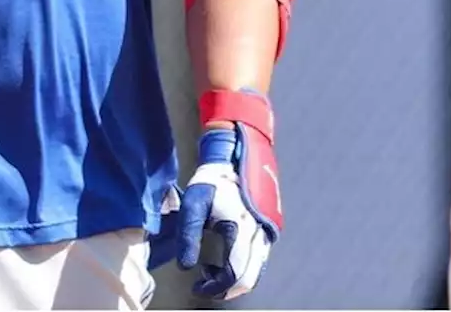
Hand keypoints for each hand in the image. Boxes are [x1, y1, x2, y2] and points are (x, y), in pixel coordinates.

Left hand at [177, 125, 281, 299]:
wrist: (232, 160)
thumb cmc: (211, 181)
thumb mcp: (193, 205)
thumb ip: (188, 236)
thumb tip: (185, 267)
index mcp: (241, 230)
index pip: (234, 275)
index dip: (215, 288)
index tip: (196, 287)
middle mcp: (258, 235)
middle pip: (248, 280)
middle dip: (225, 289)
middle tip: (203, 284)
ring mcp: (264, 234)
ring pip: (255, 272)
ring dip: (233, 279)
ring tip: (210, 270)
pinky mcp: (264, 232)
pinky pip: (257, 262)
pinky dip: (241, 269)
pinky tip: (222, 259)